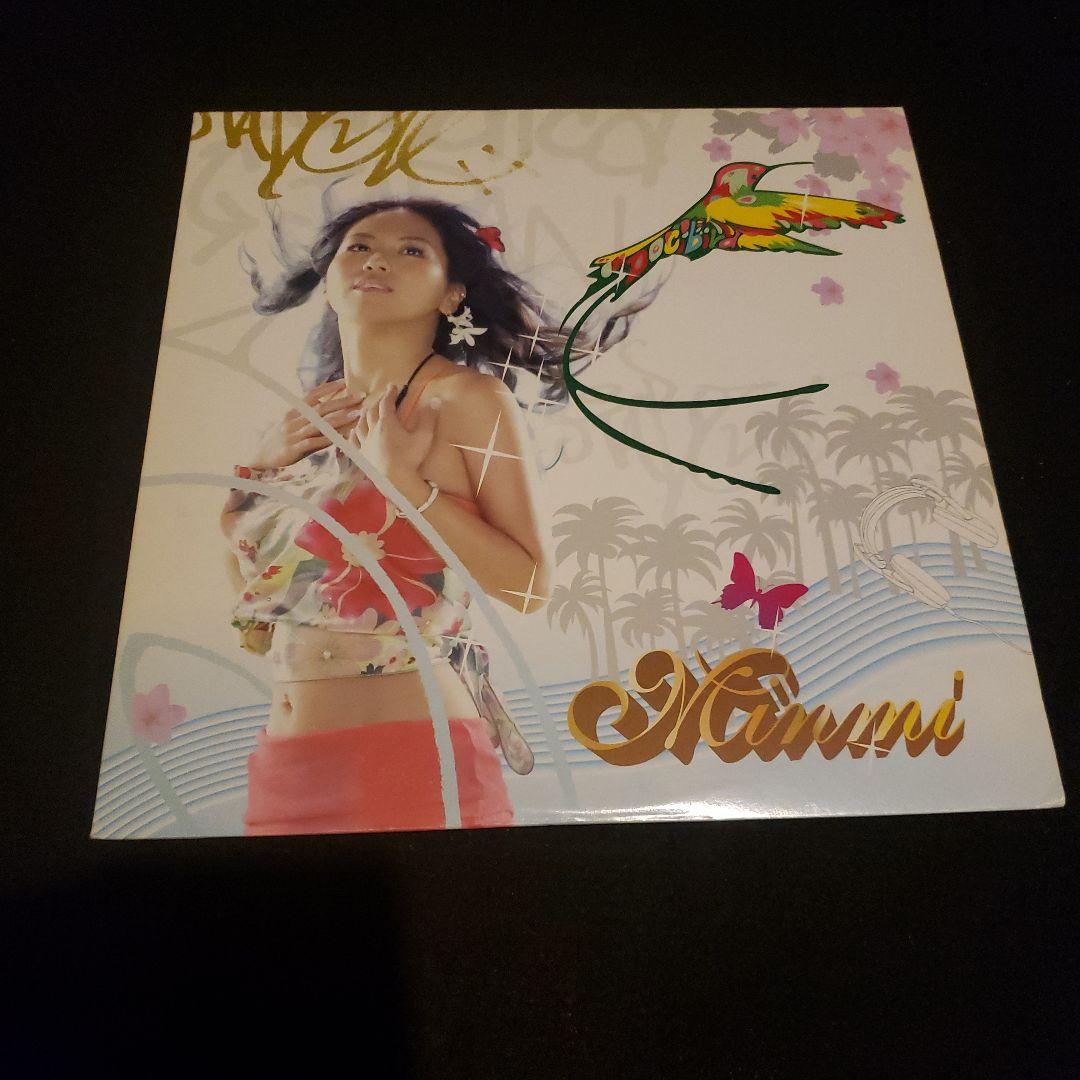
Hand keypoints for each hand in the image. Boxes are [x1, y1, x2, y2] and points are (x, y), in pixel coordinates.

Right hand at [249, 379, 365, 469]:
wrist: (258, 460)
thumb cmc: (276, 442)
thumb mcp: (288, 425)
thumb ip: (303, 417)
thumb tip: (322, 408)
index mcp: (292, 412)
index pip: (312, 395)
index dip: (328, 388)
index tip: (345, 382)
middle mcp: (293, 420)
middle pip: (321, 407)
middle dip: (342, 401)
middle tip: (360, 396)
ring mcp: (294, 434)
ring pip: (320, 424)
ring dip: (340, 418)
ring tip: (356, 414)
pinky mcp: (294, 449)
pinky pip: (314, 443)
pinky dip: (328, 440)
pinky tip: (341, 438)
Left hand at [350, 383, 440, 482]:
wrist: (396, 480)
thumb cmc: (411, 458)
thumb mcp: (424, 437)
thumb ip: (429, 418)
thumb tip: (436, 400)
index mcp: (387, 423)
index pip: (386, 403)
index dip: (389, 394)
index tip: (392, 386)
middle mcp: (373, 430)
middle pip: (371, 412)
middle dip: (377, 402)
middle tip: (382, 398)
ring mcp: (366, 443)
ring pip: (361, 424)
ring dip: (364, 416)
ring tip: (366, 412)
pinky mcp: (362, 456)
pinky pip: (355, 442)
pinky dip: (354, 434)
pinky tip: (354, 431)